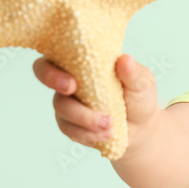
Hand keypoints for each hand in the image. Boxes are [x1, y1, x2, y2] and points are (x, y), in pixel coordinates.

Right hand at [32, 53, 159, 153]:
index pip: (57, 53)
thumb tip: (125, 60)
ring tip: (110, 124)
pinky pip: (70, 130)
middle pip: (46, 75)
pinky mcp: (70, 124)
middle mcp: (71, 78)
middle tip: (74, 92)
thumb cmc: (139, 96)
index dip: (53, 65)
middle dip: (56, 84)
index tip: (71, 82)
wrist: (141, 128)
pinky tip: (106, 134)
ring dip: (85, 118)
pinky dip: (88, 134)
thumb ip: (133, 73)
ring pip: (61, 108)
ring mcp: (68, 102)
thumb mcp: (142, 82)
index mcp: (86, 60)